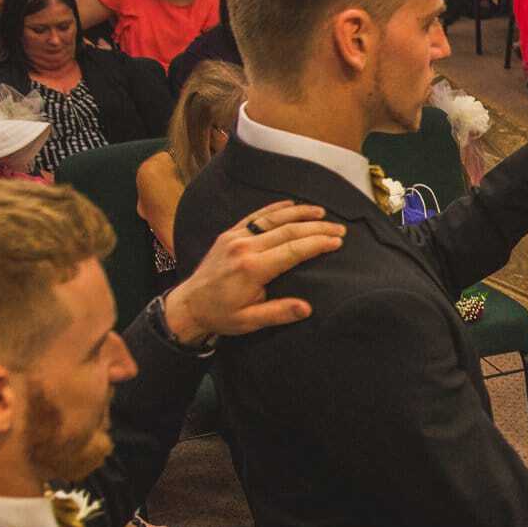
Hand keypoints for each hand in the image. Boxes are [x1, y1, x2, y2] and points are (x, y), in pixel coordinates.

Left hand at [161, 202, 346, 340]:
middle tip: (339, 229)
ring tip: (322, 212)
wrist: (188, 305)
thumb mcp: (249, 321)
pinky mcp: (229, 234)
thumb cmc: (221, 315)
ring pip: (274, 219)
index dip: (317, 243)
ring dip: (300, 213)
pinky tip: (291, 204)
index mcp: (252, 268)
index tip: (337, 242)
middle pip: (288, 230)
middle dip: (317, 228)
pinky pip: (255, 216)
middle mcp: (244, 247)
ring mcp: (236, 237)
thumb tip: (307, 308)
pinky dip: (275, 208)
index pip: (293, 250)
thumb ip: (278, 313)